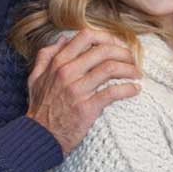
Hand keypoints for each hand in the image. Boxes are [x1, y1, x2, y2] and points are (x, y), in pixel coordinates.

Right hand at [26, 30, 140, 153]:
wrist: (39, 136)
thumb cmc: (40, 107)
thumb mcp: (35, 77)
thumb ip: (46, 56)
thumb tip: (63, 40)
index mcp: (58, 62)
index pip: (86, 36)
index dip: (106, 37)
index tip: (117, 45)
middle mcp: (67, 72)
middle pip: (103, 50)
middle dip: (123, 52)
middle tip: (132, 60)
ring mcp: (77, 90)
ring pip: (110, 68)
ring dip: (129, 69)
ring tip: (137, 74)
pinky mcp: (86, 108)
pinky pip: (112, 92)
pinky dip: (128, 89)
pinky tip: (135, 89)